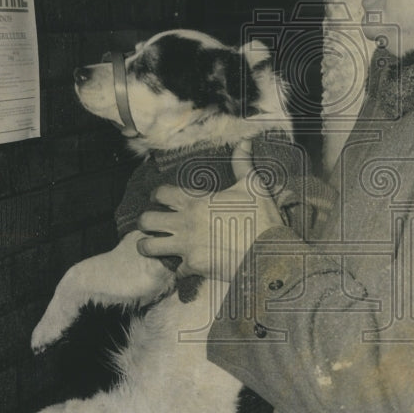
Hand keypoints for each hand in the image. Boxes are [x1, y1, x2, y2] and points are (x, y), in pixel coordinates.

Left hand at [136, 140, 284, 279]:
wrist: (268, 253)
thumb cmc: (260, 218)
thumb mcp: (253, 186)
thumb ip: (242, 164)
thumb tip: (245, 142)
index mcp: (195, 201)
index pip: (161, 194)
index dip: (157, 195)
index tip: (160, 199)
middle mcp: (185, 223)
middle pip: (146, 221)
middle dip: (145, 221)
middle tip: (152, 223)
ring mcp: (186, 246)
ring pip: (148, 247)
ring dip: (148, 246)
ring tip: (153, 245)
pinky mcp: (193, 266)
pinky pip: (175, 270)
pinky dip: (179, 269)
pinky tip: (185, 267)